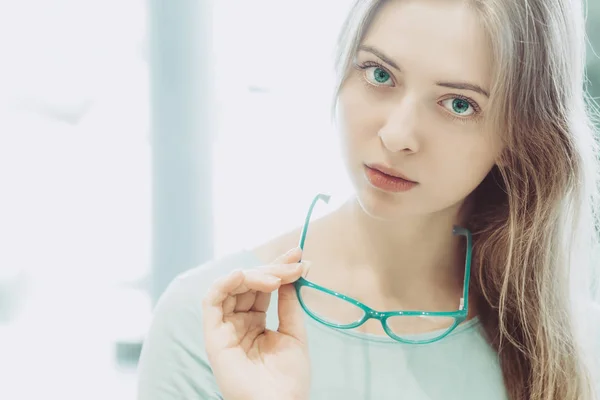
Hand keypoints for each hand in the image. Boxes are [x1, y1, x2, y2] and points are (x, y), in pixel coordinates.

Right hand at [202, 248, 310, 399]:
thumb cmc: (288, 379)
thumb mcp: (294, 334)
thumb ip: (288, 304)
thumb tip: (292, 274)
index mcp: (255, 322)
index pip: (264, 287)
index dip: (279, 268)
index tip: (299, 256)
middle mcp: (238, 322)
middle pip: (249, 282)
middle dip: (272, 267)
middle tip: (295, 262)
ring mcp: (225, 327)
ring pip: (232, 286)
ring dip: (255, 274)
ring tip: (278, 277)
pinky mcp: (213, 335)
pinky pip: (211, 301)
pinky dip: (225, 283)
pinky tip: (243, 274)